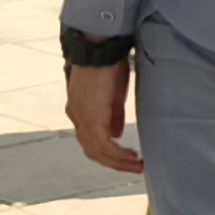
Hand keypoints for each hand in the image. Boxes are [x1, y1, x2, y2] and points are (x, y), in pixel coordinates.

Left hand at [65, 59, 144, 173]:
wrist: (100, 47)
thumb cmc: (107, 63)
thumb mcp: (112, 93)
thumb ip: (113, 115)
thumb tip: (116, 135)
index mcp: (79, 110)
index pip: (91, 140)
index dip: (107, 153)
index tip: (126, 159)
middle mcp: (77, 117)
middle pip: (93, 151)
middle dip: (114, 163)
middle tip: (134, 168)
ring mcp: (82, 118)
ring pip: (98, 152)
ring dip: (119, 162)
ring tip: (137, 166)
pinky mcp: (91, 118)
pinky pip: (104, 146)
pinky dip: (118, 155)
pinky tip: (132, 157)